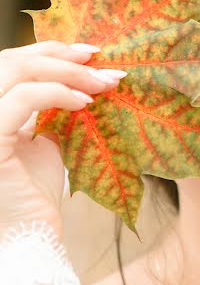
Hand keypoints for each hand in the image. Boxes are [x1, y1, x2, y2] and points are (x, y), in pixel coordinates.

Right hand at [0, 40, 126, 241]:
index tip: (91, 51)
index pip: (13, 62)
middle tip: (101, 63)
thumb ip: (49, 108)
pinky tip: (84, 102)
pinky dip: (57, 93)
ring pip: (16, 71)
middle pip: (13, 60)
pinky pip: (21, 99)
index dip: (50, 49)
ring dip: (66, 71)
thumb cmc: (35, 192)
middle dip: (63, 56)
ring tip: (101, 82)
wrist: (29, 235)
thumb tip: (78, 80)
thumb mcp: (44, 139)